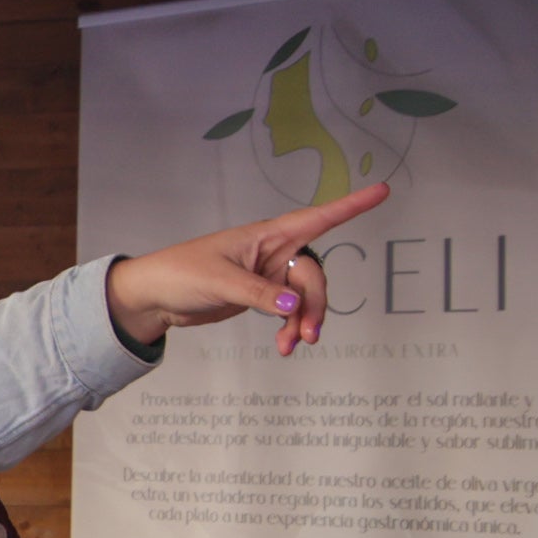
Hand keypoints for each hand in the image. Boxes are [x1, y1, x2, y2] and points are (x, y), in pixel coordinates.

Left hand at [102, 182, 389, 356]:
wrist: (155, 297)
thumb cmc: (180, 273)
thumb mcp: (219, 282)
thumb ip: (258, 294)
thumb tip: (293, 306)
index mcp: (266, 235)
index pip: (316, 217)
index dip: (351, 205)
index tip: (382, 191)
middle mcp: (273, 252)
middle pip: (313, 275)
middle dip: (315, 304)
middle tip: (307, 333)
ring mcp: (270, 275)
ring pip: (305, 297)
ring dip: (304, 321)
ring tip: (292, 345)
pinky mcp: (262, 296)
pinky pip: (290, 311)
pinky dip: (290, 327)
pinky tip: (284, 346)